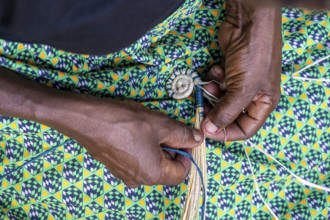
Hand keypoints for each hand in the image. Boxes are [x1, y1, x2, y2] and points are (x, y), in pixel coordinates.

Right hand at [72, 100, 202, 187]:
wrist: (87, 119)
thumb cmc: (126, 123)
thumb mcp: (160, 125)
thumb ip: (182, 134)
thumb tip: (198, 139)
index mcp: (153, 175)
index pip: (181, 172)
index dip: (187, 154)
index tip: (184, 136)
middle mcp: (139, 181)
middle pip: (166, 168)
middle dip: (171, 148)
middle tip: (165, 127)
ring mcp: (125, 174)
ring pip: (151, 162)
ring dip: (156, 146)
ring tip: (148, 127)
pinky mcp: (114, 166)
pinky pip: (137, 160)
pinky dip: (143, 147)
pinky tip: (135, 131)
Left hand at [202, 1, 281, 140]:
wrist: (247, 23)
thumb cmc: (254, 57)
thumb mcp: (243, 88)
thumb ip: (226, 112)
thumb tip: (210, 130)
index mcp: (263, 103)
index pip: (245, 129)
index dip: (227, 133)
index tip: (208, 131)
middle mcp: (251, 96)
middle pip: (229, 115)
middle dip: (215, 111)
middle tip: (201, 109)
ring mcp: (238, 83)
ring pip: (219, 100)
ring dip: (212, 94)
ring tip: (210, 85)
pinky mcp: (227, 72)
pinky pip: (215, 84)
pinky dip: (213, 79)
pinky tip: (216, 70)